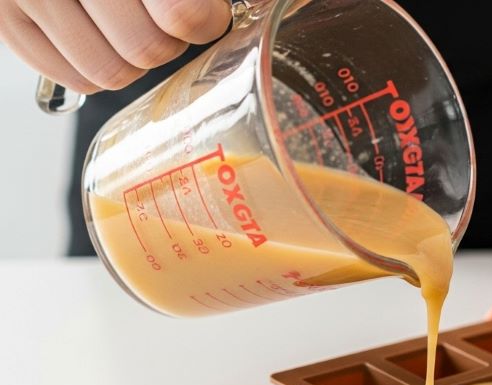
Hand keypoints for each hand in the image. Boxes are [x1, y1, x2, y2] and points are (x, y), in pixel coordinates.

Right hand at [0, 0, 231, 93]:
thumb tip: (274, 1)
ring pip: (112, 73)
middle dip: (170, 41)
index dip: (205, 20)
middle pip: (149, 50)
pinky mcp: (5, 19)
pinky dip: (97, 68)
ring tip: (130, 23)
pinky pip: (74, 79)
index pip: (183, 15)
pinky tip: (100, 34)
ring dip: (134, 59)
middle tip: (167, 18)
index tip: (208, 13)